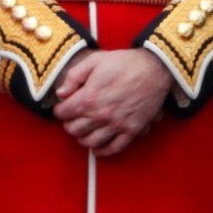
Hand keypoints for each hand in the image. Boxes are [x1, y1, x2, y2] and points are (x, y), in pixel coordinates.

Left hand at [51, 48, 171, 155]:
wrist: (152, 69)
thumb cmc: (122, 63)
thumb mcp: (93, 61)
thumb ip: (73, 77)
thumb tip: (60, 93)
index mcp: (89, 97)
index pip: (64, 113)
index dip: (59, 110)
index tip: (62, 107)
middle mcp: (101, 115)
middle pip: (75, 130)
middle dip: (69, 125)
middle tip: (71, 119)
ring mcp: (117, 125)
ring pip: (91, 142)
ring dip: (82, 139)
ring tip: (82, 132)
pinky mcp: (132, 130)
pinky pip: (114, 148)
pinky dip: (102, 151)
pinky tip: (97, 148)